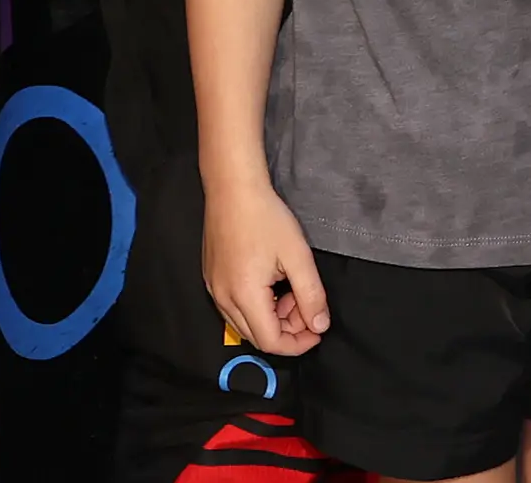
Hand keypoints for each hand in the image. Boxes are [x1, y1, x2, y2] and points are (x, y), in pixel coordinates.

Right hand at [201, 178, 329, 357]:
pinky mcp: (211, 277)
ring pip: (244, 323)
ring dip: (271, 317)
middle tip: (304, 302)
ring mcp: (213, 287)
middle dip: (287, 329)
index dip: (299, 344)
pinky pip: (233, 307)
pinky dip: (256, 306)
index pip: (272, 343)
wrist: (232, 187)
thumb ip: (312, 296)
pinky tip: (269, 281)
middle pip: (257, 337)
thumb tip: (320, 325)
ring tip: (288, 287)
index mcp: (245, 295)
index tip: (316, 329)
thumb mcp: (298, 257)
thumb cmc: (264, 217)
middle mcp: (223, 297)